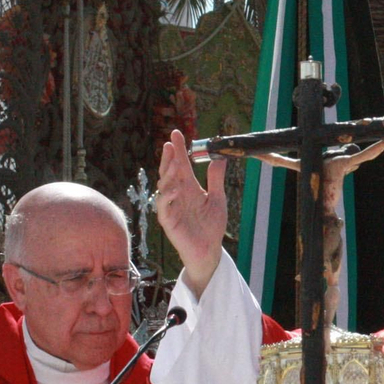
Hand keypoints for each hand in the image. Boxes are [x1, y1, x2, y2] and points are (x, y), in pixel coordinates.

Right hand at [156, 129, 226, 295]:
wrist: (209, 250)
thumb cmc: (211, 226)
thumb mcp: (217, 199)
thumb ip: (216, 180)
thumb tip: (219, 159)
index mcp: (188, 188)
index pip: (181, 165)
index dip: (178, 150)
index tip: (176, 133)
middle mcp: (177, 194)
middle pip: (169, 172)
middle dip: (169, 158)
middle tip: (170, 144)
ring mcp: (171, 207)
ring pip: (164, 187)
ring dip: (168, 174)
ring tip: (175, 162)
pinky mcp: (168, 221)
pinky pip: (164, 207)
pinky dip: (167, 197)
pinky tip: (175, 189)